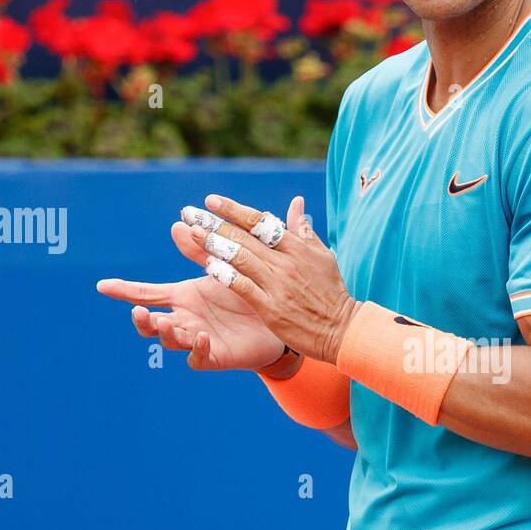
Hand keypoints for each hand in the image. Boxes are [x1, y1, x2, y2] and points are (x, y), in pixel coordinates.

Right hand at [96, 215, 285, 371]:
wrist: (276, 319)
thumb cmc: (245, 292)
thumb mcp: (222, 268)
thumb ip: (200, 250)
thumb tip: (179, 224)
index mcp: (181, 297)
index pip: (146, 293)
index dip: (124, 290)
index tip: (102, 286)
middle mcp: (184, 319)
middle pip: (151, 323)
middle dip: (142, 319)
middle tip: (139, 312)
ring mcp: (196, 340)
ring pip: (171, 341)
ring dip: (165, 333)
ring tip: (164, 323)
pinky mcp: (215, 356)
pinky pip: (199, 358)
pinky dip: (198, 349)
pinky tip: (202, 337)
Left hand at [186, 192, 360, 365]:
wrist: (342, 329)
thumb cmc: (332, 293)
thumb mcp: (323, 256)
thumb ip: (304, 230)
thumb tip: (297, 203)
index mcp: (296, 247)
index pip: (259, 222)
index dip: (233, 209)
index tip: (211, 200)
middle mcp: (285, 262)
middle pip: (244, 237)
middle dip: (214, 223)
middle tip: (189, 213)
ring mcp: (277, 285)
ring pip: (240, 258)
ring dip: (213, 244)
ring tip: (191, 233)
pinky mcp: (271, 308)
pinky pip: (243, 287)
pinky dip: (225, 275)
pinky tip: (207, 266)